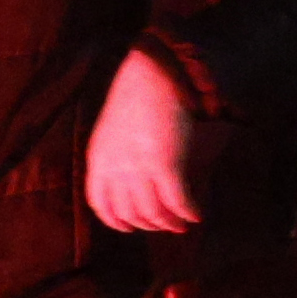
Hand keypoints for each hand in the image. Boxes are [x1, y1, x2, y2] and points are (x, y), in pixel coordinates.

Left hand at [80, 45, 205, 234]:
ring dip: (171, 223)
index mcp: (99, 160)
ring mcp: (138, 167)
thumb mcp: (116, 133)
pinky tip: (198, 213)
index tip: (134, 227)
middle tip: (170, 226)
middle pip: (130, 214)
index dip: (118, 221)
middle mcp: (114, 168)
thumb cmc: (140, 98)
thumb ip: (117, 158)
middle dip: (151, 225)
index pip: (101, 205)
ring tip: (185, 223)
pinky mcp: (164, 163)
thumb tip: (134, 185)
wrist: (154, 71)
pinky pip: (177, 200)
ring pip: (153, 212)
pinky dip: (189, 211)